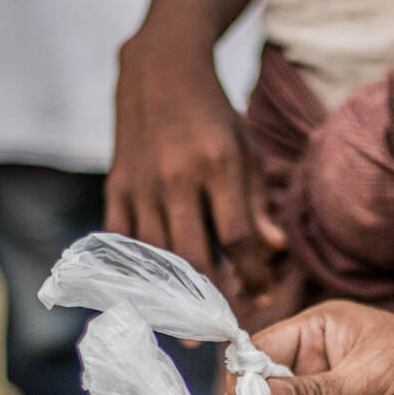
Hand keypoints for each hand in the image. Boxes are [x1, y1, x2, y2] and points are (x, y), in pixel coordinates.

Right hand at [109, 36, 285, 300]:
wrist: (160, 66)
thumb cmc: (212, 112)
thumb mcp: (245, 148)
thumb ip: (259, 202)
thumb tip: (277, 251)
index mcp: (217, 165)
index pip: (237, 239)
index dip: (251, 276)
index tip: (261, 300)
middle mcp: (176, 177)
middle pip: (193, 256)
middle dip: (209, 298)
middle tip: (220, 327)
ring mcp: (141, 183)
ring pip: (155, 255)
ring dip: (173, 294)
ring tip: (188, 321)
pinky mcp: (116, 184)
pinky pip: (122, 239)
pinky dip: (136, 269)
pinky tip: (150, 292)